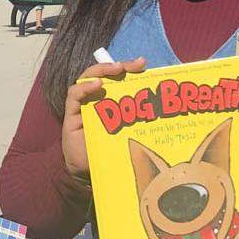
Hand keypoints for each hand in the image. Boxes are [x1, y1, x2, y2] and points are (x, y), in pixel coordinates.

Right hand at [62, 57, 145, 179]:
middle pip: (104, 74)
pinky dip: (84, 87)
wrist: (90, 174)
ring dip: (102, 70)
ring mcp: (82, 104)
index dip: (129, 68)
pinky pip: (74, 94)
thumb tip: (167, 108)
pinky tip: (96, 85)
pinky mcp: (71, 113)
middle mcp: (96, 99)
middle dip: (119, 66)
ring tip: (116, 69)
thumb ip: (141, 120)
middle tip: (134, 64)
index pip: (118, 78)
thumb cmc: (112, 153)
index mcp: (111, 101)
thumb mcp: (130, 133)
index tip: (143, 63)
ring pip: (88, 78)